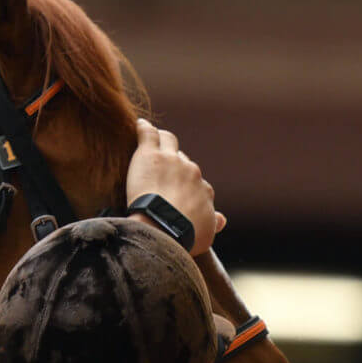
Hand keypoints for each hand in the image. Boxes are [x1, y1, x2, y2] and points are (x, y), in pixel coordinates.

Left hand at [125, 119, 225, 256]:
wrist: (164, 228)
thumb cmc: (184, 236)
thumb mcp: (204, 234)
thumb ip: (211, 223)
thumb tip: (221, 219)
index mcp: (204, 190)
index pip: (198, 182)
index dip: (188, 184)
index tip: (181, 189)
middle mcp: (191, 172)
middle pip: (183, 161)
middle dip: (175, 164)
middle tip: (162, 171)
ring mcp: (171, 161)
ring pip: (169, 142)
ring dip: (163, 141)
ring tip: (154, 142)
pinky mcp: (151, 154)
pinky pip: (149, 135)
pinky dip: (144, 129)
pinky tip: (139, 126)